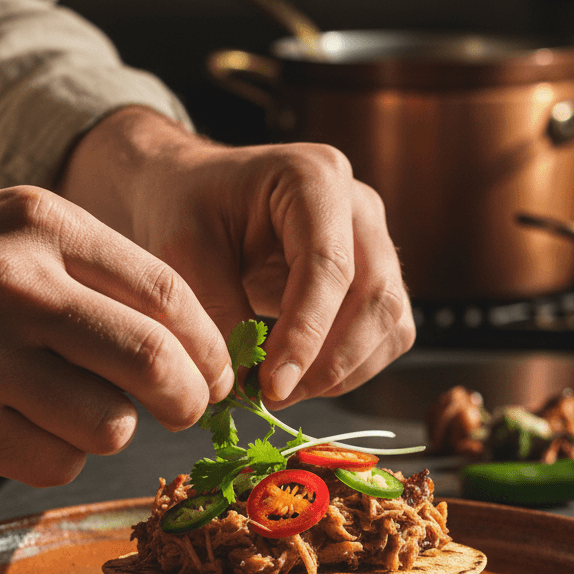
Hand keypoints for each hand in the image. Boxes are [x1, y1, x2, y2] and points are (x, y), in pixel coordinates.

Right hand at [0, 189, 232, 484]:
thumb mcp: (16, 226)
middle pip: (153, 365)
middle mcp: (13, 288)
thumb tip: (190, 348)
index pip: (168, 294)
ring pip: (107, 428)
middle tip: (186, 408)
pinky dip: (57, 454)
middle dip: (189, 400)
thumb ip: (101, 274)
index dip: (210, 347)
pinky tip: (24, 422)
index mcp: (42, 225)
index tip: (219, 374)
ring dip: (110, 429)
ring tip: (76, 406)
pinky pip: (51, 464)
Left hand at [57, 106, 415, 406]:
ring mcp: (374, 241)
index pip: (329, 266)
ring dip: (344, 369)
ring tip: (281, 389)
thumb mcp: (182, 249)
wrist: (193, 194)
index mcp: (314, 177)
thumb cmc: (185, 208)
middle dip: (331, 360)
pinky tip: (301, 377)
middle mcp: (359, 206)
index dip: (306, 334)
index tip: (273, 385)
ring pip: (391, 320)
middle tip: (275, 396)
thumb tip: (244, 380)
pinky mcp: (374, 277)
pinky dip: (351, 367)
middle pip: (377, 295)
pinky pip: (386, 333)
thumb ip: (215, 308)